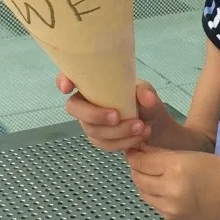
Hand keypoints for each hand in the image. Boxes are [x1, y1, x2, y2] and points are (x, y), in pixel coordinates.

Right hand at [56, 74, 177, 151]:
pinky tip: (140, 135)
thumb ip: (146, 92)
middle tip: (116, 116)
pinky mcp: (99, 138)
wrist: (156, 127)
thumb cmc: (146, 104)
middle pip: (74, 108)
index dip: (63, 80)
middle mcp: (87, 101)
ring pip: (92, 129)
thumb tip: (146, 98)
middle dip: (94, 114)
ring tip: (141, 126)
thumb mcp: (148, 93)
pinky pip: (104, 143)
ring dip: (116, 131)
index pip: (71, 76)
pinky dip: (123, 141)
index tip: (68, 86)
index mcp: (94, 83)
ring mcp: (91, 121)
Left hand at [124, 144, 219, 219]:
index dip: (134, 154)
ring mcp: (170, 208)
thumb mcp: (191, 155)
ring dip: (143, 182)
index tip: (133, 149)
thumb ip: (162, 154)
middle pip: (138, 178)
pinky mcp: (172, 219)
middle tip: (140, 160)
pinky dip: (154, 195)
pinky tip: (164, 188)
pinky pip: (154, 204)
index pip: (142, 161)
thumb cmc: (218, 170)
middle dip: (136, 168)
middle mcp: (170, 189)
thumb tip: (139, 150)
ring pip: (143, 193)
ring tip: (152, 174)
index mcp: (176, 168)